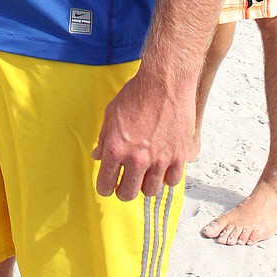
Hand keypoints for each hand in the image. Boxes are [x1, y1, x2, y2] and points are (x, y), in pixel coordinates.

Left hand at [92, 67, 193, 200]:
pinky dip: (166, 177)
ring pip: (150, 191)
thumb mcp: (111, 114)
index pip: (105, 184)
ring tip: (144, 173)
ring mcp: (159, 160)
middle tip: (125, 183)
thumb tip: (98, 156)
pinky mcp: (178, 157)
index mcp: (115, 149)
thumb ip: (103, 139)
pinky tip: (161, 167)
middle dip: (123, 190)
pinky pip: (171, 181)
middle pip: (128, 193)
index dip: (104, 187)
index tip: (108, 185)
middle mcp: (137, 159)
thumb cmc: (136, 94)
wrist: (165, 83)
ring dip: (145, 184)